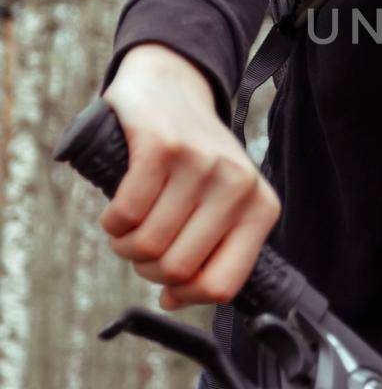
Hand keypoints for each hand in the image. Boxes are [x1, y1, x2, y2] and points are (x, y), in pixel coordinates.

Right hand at [100, 43, 280, 310]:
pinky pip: (127, 213)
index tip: (168, 285)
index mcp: (261, 208)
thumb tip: (174, 300)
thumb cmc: (195, 159)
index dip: (185, 296)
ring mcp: (201, 163)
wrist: (173, 87)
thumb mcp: (222, 202)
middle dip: (148, 268)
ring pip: (148, 245)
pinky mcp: (163, 146)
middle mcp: (238, 185)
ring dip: (125, 246)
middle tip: (141, 247)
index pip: (223, 285)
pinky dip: (113, 223)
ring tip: (127, 229)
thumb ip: (210, 252)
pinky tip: (117, 212)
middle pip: (178, 269)